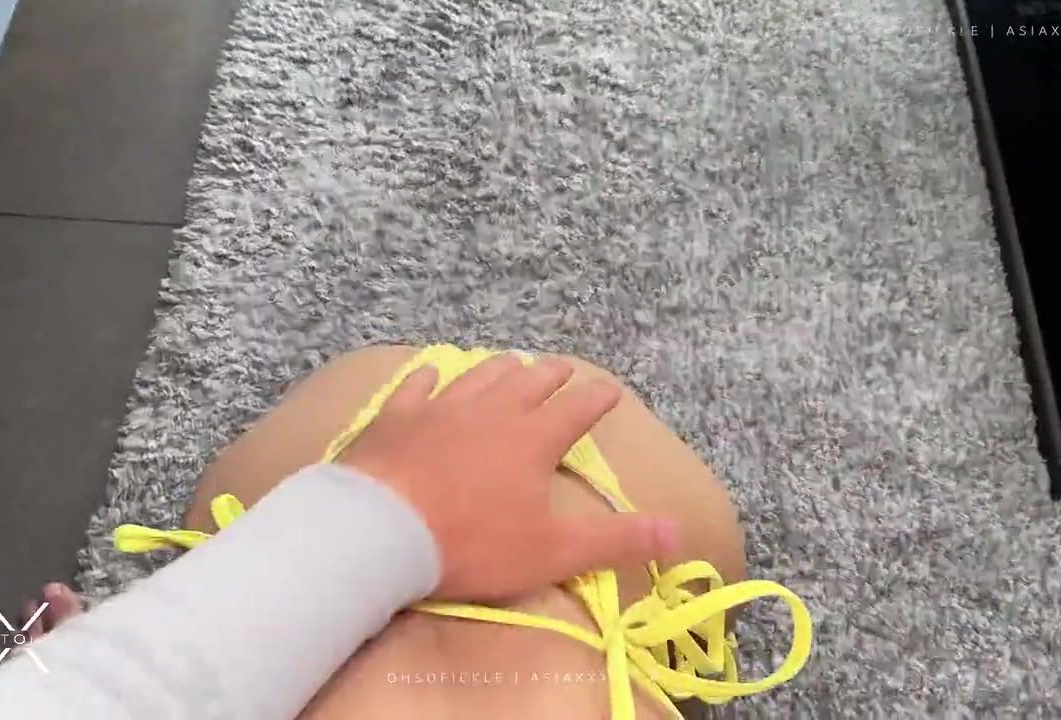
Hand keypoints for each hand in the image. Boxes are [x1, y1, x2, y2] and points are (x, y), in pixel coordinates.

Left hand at [337, 353, 679, 600]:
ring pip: (479, 376)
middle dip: (551, 375)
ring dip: (500, 368)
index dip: (596, 400)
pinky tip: (431, 372)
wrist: (381, 530)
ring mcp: (441, 407)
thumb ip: (616, 541)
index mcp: (534, 439)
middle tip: (564, 367)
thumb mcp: (553, 551)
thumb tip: (679, 532)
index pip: (575, 410)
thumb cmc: (472, 543)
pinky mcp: (397, 416)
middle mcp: (492, 410)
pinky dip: (430, 377)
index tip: (609, 391)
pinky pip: (418, 386)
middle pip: (529, 382)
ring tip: (512, 361)